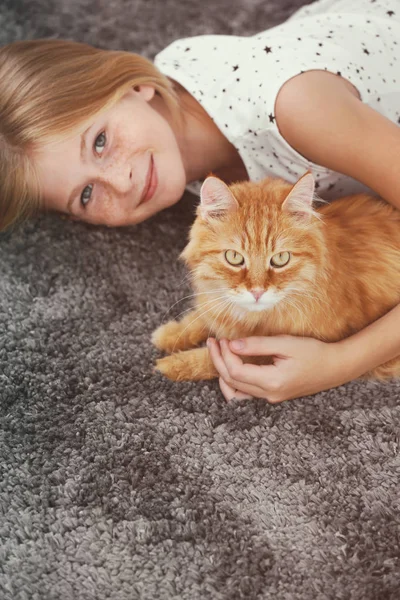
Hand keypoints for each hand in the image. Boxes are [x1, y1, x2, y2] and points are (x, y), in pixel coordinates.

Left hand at [207, 335, 353, 402]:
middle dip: (219, 360)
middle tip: (213, 342)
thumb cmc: (314, 352)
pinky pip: (245, 395)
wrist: (336, 367)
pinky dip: (233, 383)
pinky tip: (230, 369)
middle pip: (232, 382)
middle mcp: (268, 395)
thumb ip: (258, 345)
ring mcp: (270, 398)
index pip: (235, 371)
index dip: (224, 354)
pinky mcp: (273, 395)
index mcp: (271, 382)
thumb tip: (232, 345)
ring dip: (223, 372)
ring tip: (218, 353)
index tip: (223, 338)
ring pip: (236, 391)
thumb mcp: (285, 344)